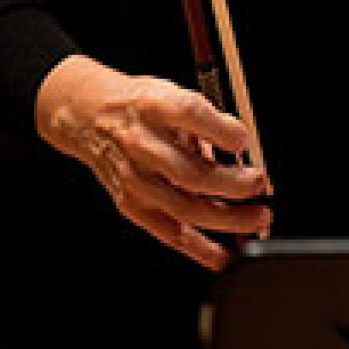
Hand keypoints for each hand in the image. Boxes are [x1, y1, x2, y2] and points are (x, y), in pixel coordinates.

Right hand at [35, 54, 271, 271]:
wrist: (88, 116)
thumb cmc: (140, 106)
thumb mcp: (175, 93)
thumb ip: (210, 121)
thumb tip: (243, 148)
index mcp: (156, 107)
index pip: (192, 117)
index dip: (224, 132)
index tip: (245, 140)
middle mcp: (143, 145)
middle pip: (192, 173)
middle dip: (234, 184)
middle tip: (259, 184)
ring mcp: (136, 180)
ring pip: (185, 208)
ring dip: (227, 218)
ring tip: (257, 218)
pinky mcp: (131, 205)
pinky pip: (169, 233)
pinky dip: (199, 248)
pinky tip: (224, 255)